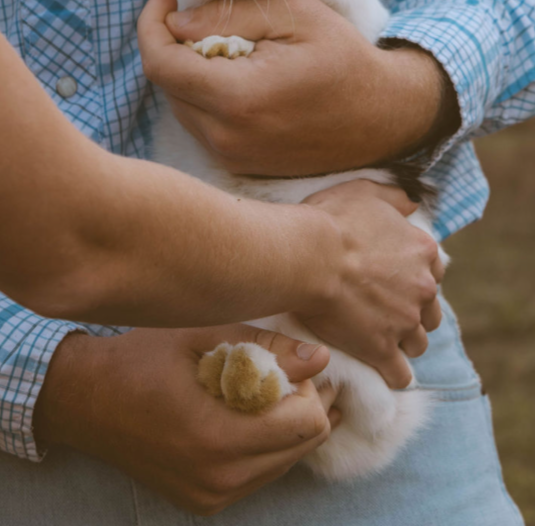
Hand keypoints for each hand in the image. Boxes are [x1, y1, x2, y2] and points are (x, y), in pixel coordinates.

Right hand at [34, 326, 338, 515]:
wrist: (86, 399)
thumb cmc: (141, 357)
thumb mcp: (203, 335)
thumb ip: (265, 347)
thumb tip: (321, 356)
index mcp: (217, 438)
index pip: (308, 425)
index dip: (307, 387)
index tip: (286, 362)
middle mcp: (218, 479)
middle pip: (304, 446)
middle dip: (305, 405)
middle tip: (284, 370)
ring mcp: (210, 496)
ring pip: (286, 462)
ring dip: (287, 425)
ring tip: (265, 388)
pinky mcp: (203, 501)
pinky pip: (260, 474)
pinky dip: (266, 443)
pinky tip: (246, 412)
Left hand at [138, 0, 444, 175]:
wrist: (384, 117)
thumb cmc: (345, 59)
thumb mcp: (296, 16)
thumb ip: (230, 16)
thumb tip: (176, 23)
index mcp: (238, 97)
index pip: (160, 63)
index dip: (151, 24)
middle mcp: (227, 136)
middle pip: (167, 84)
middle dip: (176, 46)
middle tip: (209, 22)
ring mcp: (233, 156)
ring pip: (181, 105)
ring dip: (191, 73)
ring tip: (233, 52)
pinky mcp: (240, 165)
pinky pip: (202, 125)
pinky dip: (207, 97)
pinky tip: (242, 81)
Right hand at [298, 179, 443, 388]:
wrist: (309, 257)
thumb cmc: (332, 220)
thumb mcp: (366, 192)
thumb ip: (394, 197)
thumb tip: (412, 202)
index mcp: (422, 251)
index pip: (434, 270)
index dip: (416, 276)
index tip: (400, 281)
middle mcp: (422, 287)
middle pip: (430, 310)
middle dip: (415, 313)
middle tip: (390, 312)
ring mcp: (404, 321)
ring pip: (418, 342)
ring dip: (405, 341)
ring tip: (385, 340)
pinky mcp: (382, 349)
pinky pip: (399, 373)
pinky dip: (395, 375)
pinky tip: (387, 374)